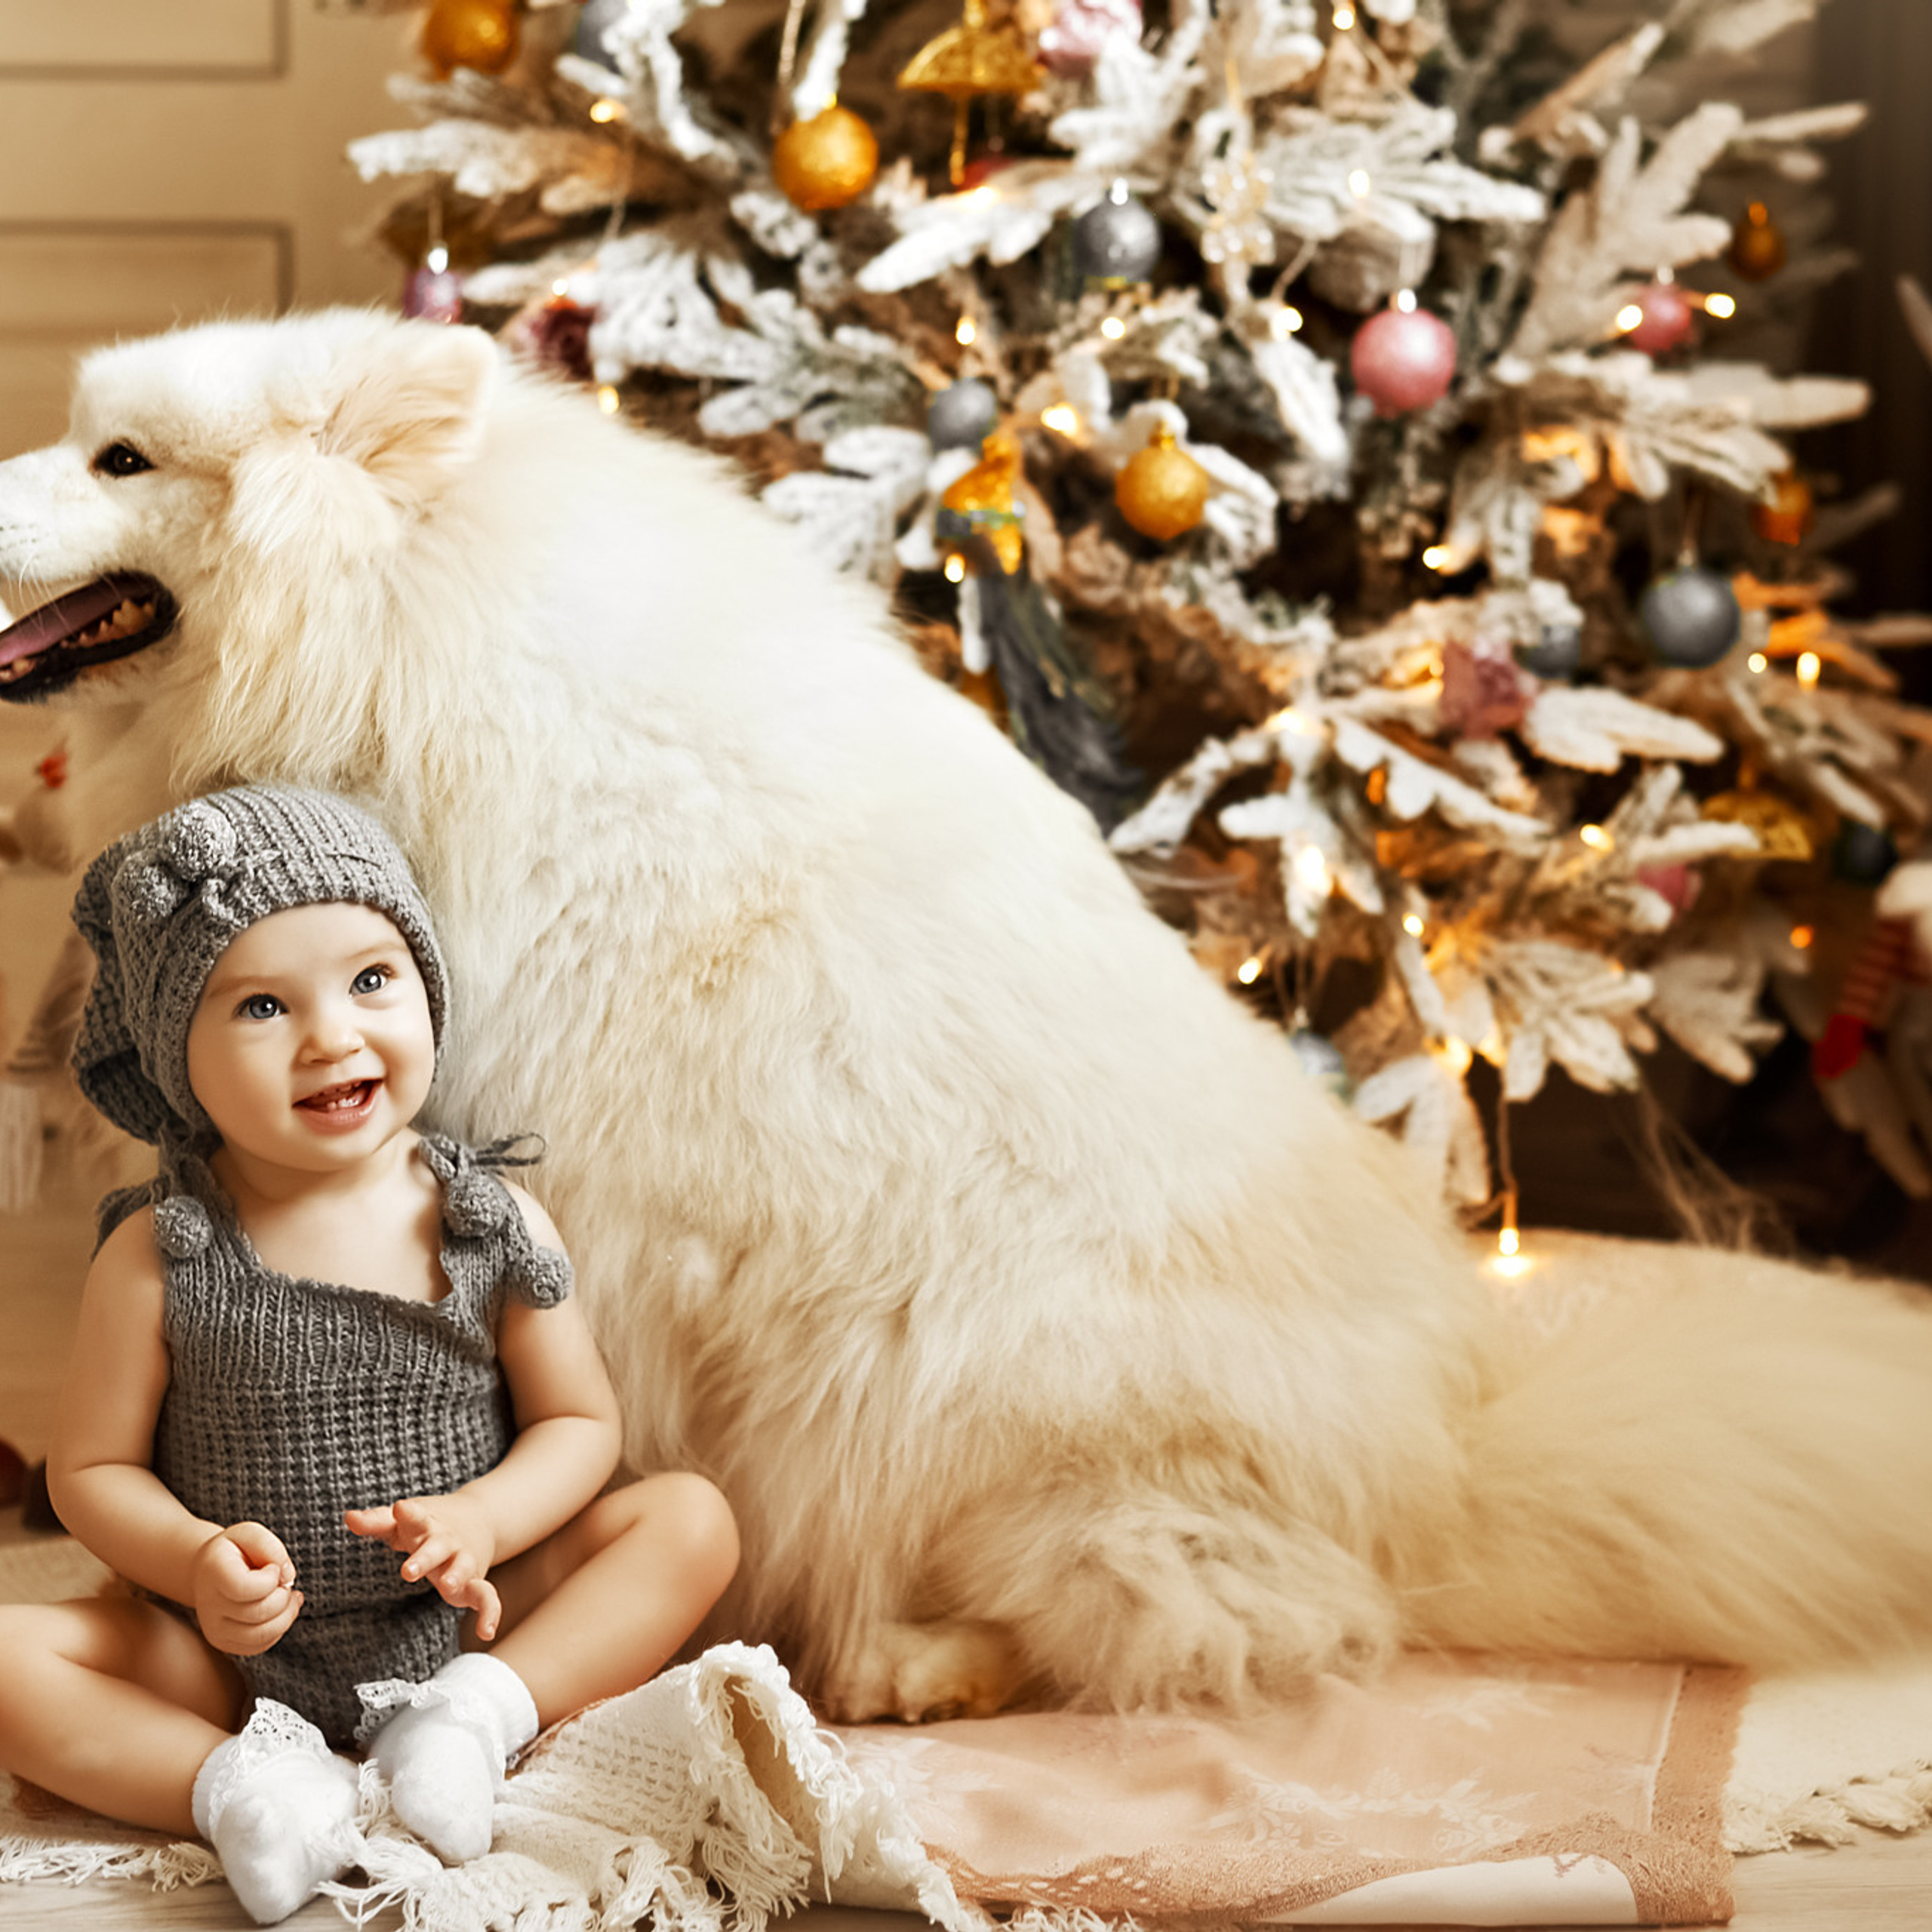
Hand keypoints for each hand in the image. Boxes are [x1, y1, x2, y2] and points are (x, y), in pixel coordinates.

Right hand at [193, 1522, 302, 1656]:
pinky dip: (279, 1628)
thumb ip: (270, 1547)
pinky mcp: (224, 1643)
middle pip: (259, 1613)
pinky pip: (260, 1646)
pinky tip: (281, 1610)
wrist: (207, 1572)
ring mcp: (214, 1629)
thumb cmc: (234, 1550)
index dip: (271, 1578)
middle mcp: (209, 1606)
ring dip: (287, 1615)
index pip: (245, 1588)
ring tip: (289, 1596)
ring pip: (262, 1636)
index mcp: (213, 1573)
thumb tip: (288, 1577)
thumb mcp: (249, 1533)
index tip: (272, 1568)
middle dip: (284, 1596)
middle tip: (284, 1582)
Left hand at [344, 1493, 502, 1639]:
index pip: (416, 1516)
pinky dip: (490, 1612)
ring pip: (463, 1568)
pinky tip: (487, 1632)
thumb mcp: (403, 1522)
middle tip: (408, 1570)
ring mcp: (462, 1561)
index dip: (408, 1513)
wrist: (480, 1517)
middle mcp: (446, 1542)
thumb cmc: (427, 1524)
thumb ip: (376, 1521)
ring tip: (447, 1588)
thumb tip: (348, 1517)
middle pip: (437, 1547)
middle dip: (425, 1558)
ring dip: (457, 1576)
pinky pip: (487, 1596)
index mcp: (425, 1524)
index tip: (400, 1509)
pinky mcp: (474, 1582)